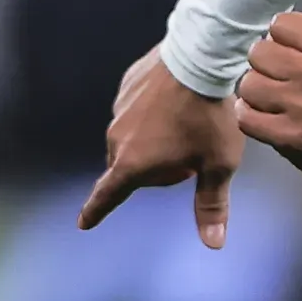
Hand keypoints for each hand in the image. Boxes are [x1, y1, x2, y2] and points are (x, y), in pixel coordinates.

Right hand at [78, 46, 245, 243]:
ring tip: (186, 128)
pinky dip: (152, 114)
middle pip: (127, 167)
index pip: (107, 195)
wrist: (201, 56)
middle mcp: (117, 137)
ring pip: (131, 137)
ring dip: (151, 141)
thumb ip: (212, 203)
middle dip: (151, 172)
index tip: (83, 223)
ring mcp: (120, 108)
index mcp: (133, 163)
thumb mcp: (218, 164)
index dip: (95, 211)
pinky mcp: (127, 85)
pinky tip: (178, 103)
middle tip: (188, 162)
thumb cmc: (210, 116)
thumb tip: (214, 244)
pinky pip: (136, 109)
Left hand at [234, 10, 301, 190]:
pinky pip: (245, 116)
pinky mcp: (288, 136)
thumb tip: (274, 34)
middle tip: (275, 78)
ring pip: (248, 84)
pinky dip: (249, 116)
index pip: (281, 25)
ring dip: (255, 92)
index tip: (286, 53)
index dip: (279, 39)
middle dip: (264, 65)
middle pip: (259, 52)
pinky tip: (262, 116)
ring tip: (269, 98)